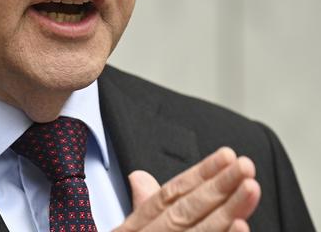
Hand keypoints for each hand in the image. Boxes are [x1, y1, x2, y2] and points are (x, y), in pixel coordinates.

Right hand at [113, 147, 260, 230]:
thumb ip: (141, 208)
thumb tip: (141, 176)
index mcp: (131, 230)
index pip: (167, 196)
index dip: (198, 174)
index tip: (226, 156)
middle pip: (182, 211)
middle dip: (216, 186)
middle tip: (244, 166)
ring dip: (225, 211)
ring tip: (250, 188)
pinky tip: (239, 228)